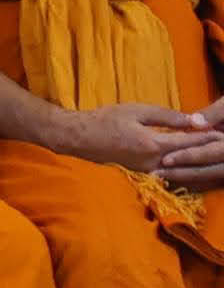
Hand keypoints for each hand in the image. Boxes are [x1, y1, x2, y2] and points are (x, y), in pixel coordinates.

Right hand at [64, 100, 223, 187]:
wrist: (77, 138)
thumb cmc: (105, 119)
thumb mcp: (137, 111)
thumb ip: (168, 117)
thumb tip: (195, 120)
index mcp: (154, 145)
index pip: (191, 141)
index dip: (210, 137)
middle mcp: (154, 163)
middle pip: (190, 159)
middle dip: (209, 153)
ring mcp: (148, 172)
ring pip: (182, 171)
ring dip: (199, 165)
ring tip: (214, 160)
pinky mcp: (142, 174)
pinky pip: (170, 176)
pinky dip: (184, 171)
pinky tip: (192, 168)